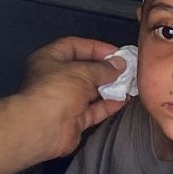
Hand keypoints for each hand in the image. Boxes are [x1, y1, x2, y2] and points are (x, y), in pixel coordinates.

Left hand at [20, 36, 128, 160]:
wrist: (44, 127)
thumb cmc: (56, 90)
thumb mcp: (83, 71)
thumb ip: (103, 68)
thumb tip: (119, 65)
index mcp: (48, 59)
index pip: (73, 46)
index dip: (94, 47)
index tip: (115, 52)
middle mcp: (55, 78)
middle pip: (83, 69)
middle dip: (104, 69)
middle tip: (125, 68)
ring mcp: (64, 100)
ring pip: (90, 91)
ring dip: (109, 87)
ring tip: (128, 84)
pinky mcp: (73, 119)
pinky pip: (94, 109)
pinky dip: (108, 105)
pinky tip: (122, 100)